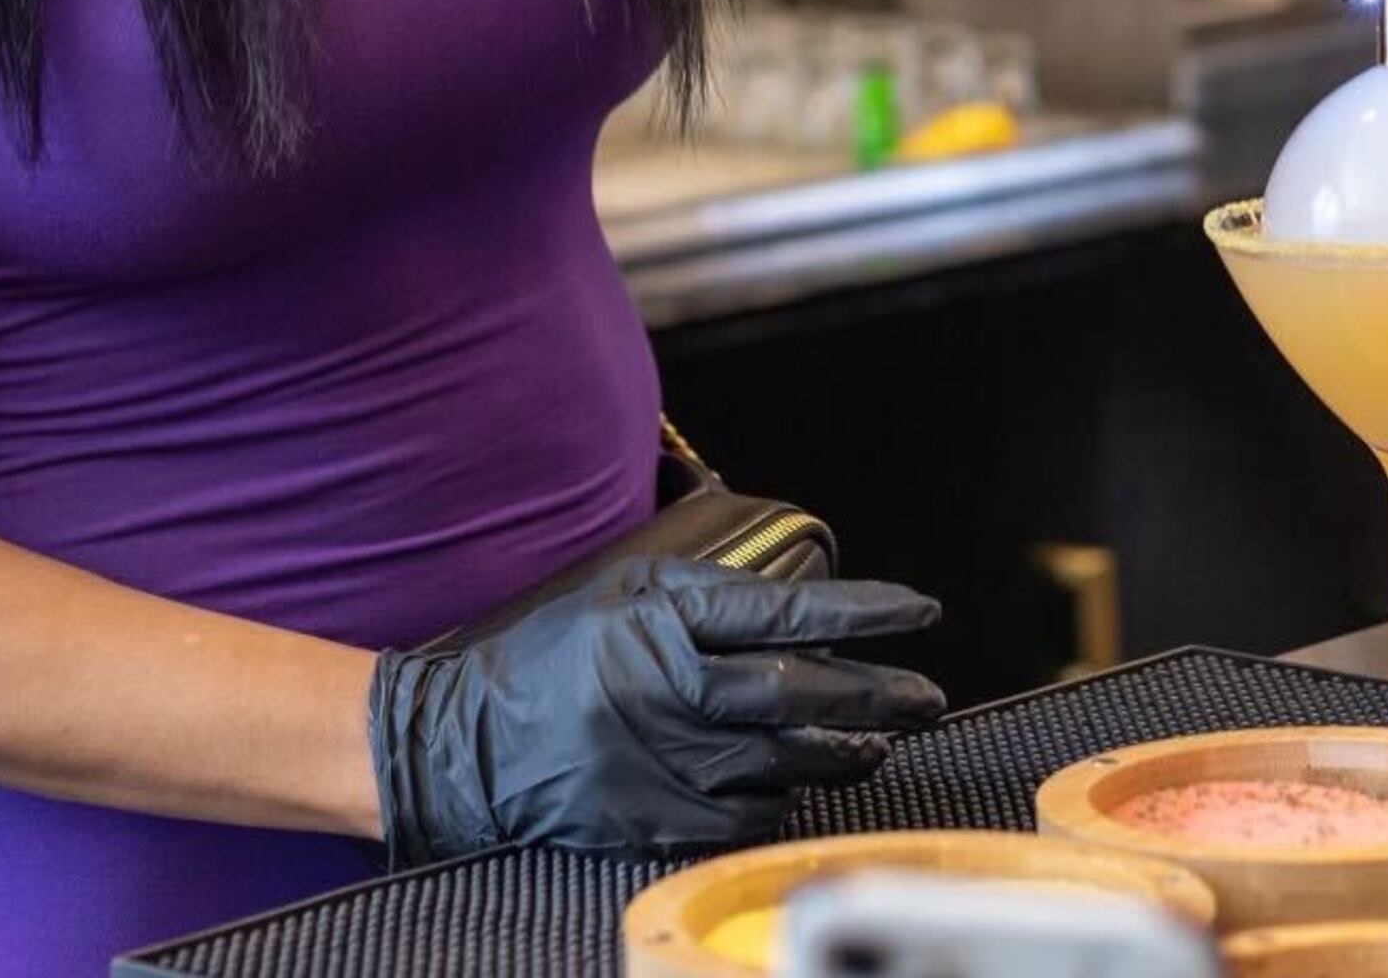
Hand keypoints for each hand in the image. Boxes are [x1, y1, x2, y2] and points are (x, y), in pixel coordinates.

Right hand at [368, 559, 945, 861]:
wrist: (458, 742)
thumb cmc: (543, 653)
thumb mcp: (618, 587)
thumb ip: (700, 587)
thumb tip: (777, 570)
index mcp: (662, 616)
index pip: (790, 609)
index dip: (867, 610)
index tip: (923, 610)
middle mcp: (669, 688)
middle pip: (805, 694)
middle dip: (882, 695)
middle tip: (929, 697)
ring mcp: (661, 760)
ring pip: (787, 760)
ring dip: (845, 753)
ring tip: (877, 743)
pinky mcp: (651, 817)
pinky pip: (747, 814)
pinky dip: (784, 799)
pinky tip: (802, 784)